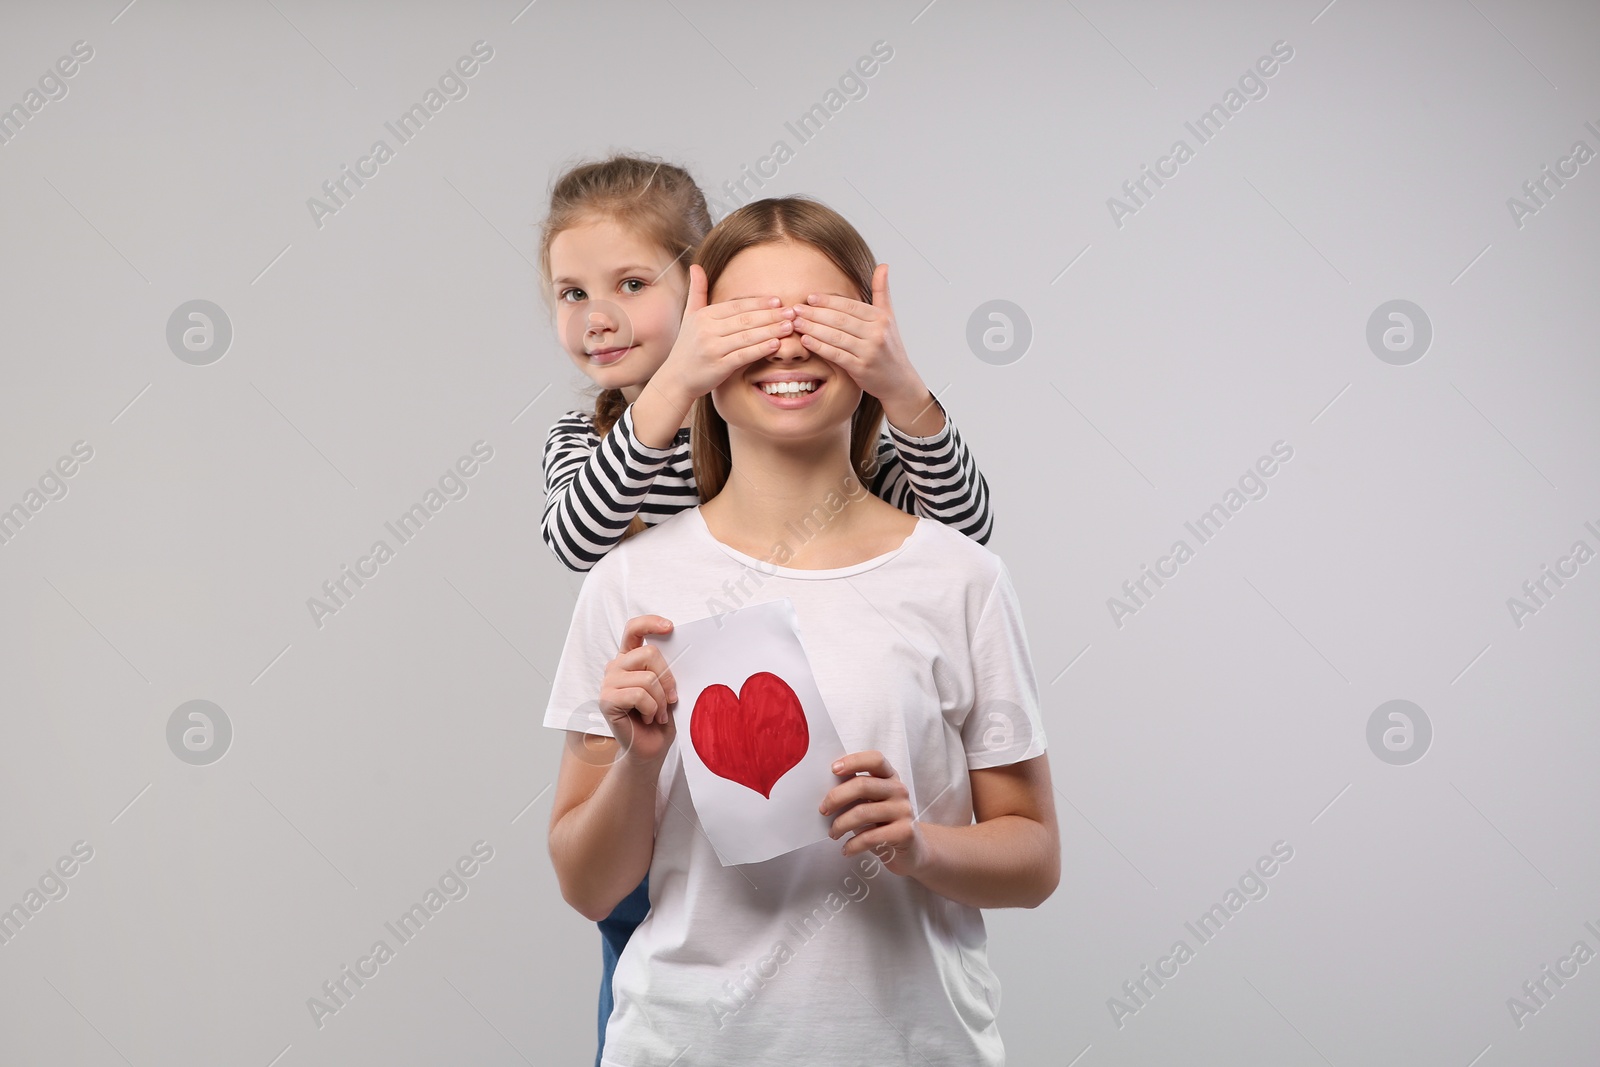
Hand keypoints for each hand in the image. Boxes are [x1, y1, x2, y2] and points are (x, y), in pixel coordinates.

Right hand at [597, 615, 679, 765]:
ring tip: (658, 712)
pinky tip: (649, 718)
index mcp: (630, 658)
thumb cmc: (661, 717)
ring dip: (660, 699)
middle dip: (669, 678)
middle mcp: (616, 666)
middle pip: (650, 653)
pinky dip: (652, 709)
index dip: (650, 623)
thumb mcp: (668, 687)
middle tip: (671, 699)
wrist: (651, 748)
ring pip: (647, 678)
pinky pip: (639, 695)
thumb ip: (667, 668)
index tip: (670, 627)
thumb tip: (682, 651)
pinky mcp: (606, 700)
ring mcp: (608, 682)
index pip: (634, 629)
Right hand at [650, 263, 796, 410]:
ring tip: (789, 326)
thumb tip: (696, 265)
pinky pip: (744, 356)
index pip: (736, 306)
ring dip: (771, 330)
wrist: (676, 379)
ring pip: (747, 336)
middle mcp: (707, 330)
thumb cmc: (687, 347)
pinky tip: (776, 344)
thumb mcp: (689, 317)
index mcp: (703, 316)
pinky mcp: (718, 367)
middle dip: (771, 315)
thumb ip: (697, 292)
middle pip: (745, 320)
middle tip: (792, 312)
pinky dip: (761, 349)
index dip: (759, 303)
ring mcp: (712, 349)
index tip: (778, 301)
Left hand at [790, 263, 935, 424]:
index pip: (849, 305)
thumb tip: (883, 265)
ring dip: (812, 329)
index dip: (827, 301)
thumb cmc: (890, 347)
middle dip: (814, 314)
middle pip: (839, 319)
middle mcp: (876, 333)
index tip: (809, 297)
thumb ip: (882, 291)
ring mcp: (869, 351)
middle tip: (795, 309)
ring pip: (835, 336)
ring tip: (795, 323)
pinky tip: (805, 341)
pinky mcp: (861, 368)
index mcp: (881, 318)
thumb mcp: (889, 317)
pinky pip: (835, 354)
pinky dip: (819, 347)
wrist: (899, 381)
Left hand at [818, 750, 926, 875]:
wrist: (911, 849)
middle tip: (823, 810)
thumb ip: (855, 792)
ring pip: (863, 813)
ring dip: (840, 825)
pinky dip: (853, 844)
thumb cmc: (882, 822)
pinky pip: (870, 837)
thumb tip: (824, 791)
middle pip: (863, 785)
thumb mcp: (870, 802)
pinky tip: (846, 849)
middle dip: (836, 797)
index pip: (874, 759)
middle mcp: (899, 790)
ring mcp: (904, 810)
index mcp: (889, 777)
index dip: (853, 761)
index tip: (833, 770)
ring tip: (833, 833)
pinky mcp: (905, 832)